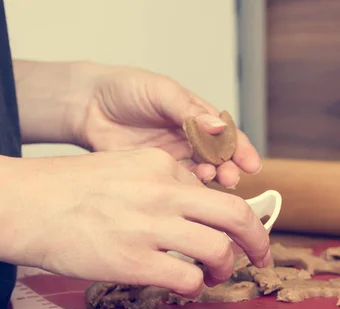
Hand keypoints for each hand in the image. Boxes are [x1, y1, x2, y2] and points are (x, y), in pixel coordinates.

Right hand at [2, 148, 270, 295]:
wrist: (23, 203)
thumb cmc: (67, 189)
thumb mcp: (122, 167)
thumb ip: (160, 183)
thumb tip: (191, 210)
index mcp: (161, 165)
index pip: (212, 192)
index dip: (228, 216)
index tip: (233, 231)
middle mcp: (163, 191)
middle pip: (235, 214)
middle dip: (258, 238)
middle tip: (261, 255)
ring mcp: (151, 226)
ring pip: (219, 248)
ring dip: (227, 267)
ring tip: (219, 275)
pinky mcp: (134, 260)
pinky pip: (189, 278)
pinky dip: (196, 286)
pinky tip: (186, 285)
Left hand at [71, 65, 261, 187]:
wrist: (87, 105)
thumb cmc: (126, 89)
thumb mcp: (161, 92)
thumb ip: (189, 111)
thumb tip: (217, 127)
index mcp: (196, 115)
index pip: (226, 133)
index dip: (241, 149)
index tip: (252, 164)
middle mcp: (190, 138)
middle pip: (219, 157)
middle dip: (230, 167)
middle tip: (231, 176)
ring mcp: (174, 157)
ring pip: (202, 173)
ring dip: (211, 179)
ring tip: (211, 179)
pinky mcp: (156, 173)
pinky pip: (178, 184)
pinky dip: (189, 188)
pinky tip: (190, 188)